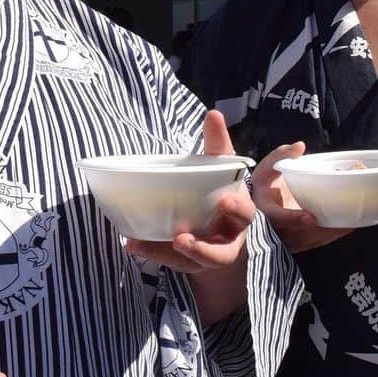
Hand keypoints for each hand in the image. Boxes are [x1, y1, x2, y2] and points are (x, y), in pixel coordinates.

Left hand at [125, 110, 252, 274]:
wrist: (217, 228)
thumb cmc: (219, 194)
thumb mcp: (220, 170)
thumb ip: (217, 146)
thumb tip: (214, 113)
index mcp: (238, 215)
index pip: (244, 214)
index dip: (237, 210)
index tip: (226, 201)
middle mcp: (226, 240)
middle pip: (223, 252)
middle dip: (205, 248)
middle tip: (183, 238)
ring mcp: (206, 255)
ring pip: (197, 263)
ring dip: (178, 256)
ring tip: (161, 245)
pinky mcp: (186, 262)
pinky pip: (170, 261)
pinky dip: (152, 252)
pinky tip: (133, 243)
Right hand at [252, 142, 354, 252]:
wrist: (260, 209)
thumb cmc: (264, 187)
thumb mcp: (267, 169)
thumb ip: (281, 156)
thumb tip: (300, 147)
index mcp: (268, 211)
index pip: (279, 218)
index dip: (294, 220)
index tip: (310, 217)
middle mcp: (279, 230)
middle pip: (303, 235)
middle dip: (325, 228)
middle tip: (347, 216)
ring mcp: (292, 239)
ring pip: (315, 239)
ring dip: (334, 231)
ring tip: (354, 218)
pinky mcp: (303, 243)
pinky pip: (321, 240)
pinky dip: (335, 233)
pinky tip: (350, 223)